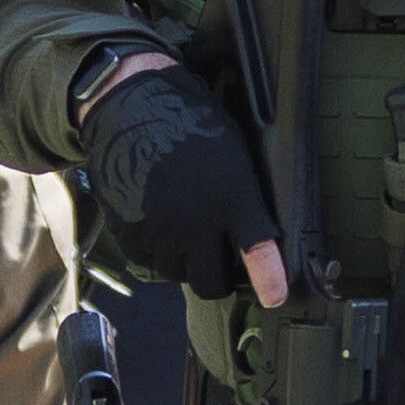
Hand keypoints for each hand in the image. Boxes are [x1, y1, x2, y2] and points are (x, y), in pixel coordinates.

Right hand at [80, 56, 288, 304]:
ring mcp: (159, 230)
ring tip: (186, 236)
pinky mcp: (129, 232)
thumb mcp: (232, 157)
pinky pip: (148, 262)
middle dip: (219, 279)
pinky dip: (157, 253)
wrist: (132, 107)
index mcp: (230, 196)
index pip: (256, 247)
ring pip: (178, 274)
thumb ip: (244, 201)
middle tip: (220, 265)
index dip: (269, 278)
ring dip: (185, 264)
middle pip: (210, 282)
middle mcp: (195, 221)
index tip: (275, 297)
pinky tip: (160, 227)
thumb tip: (253, 237)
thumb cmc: (190, 125)